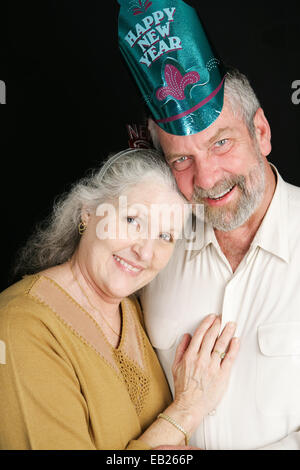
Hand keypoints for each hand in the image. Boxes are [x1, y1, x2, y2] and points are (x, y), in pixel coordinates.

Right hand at [171, 315, 238, 431]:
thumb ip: (181, 349)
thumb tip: (186, 336)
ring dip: (227, 332)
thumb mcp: (176, 366)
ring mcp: (212, 366)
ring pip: (221, 345)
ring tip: (231, 325)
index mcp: (190, 356)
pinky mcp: (222, 375)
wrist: (189, 406)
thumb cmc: (183, 388)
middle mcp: (201, 359)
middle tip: (222, 318)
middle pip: (211, 337)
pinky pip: (229, 358)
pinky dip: (233, 348)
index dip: (207, 324)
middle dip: (217, 325)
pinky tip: (236, 341)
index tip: (211, 318)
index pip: (200, 334)